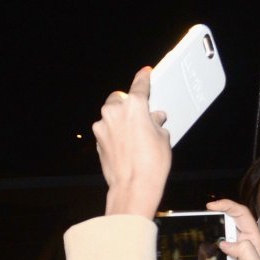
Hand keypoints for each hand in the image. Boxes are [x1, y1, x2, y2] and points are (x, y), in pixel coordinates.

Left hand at [92, 65, 170, 218]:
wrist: (133, 187)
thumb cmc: (152, 163)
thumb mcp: (162, 139)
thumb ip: (157, 123)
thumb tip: (155, 118)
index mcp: (133, 106)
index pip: (139, 85)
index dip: (143, 78)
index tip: (145, 72)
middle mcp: (114, 112)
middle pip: (119, 98)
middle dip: (128, 103)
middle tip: (141, 115)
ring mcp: (102, 126)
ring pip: (110, 114)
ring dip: (120, 119)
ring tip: (135, 133)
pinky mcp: (97, 140)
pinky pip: (106, 129)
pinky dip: (114, 132)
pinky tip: (126, 144)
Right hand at [194, 198, 259, 259]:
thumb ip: (246, 251)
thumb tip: (225, 242)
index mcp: (253, 243)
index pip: (242, 215)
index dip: (228, 206)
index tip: (211, 207)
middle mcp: (239, 243)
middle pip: (228, 218)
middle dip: (216, 212)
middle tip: (203, 214)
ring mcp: (224, 249)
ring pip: (214, 228)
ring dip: (205, 225)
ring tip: (196, 225)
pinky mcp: (210, 256)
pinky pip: (203, 241)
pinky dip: (196, 238)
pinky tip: (190, 238)